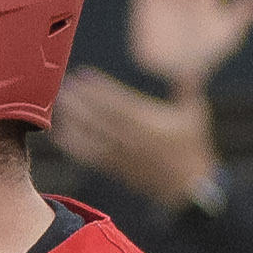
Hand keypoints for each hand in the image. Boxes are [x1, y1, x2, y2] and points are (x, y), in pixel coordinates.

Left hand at [48, 67, 220, 205]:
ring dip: (72, 119)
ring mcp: (119, 154)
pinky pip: (88, 156)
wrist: (186, 187)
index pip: (118, 101)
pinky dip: (72, 145)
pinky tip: (59, 134)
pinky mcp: (113, 168)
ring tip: (58, 104)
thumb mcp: (194, 114)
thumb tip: (190, 64)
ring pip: (90, 134)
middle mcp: (130, 137)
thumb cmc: (191, 147)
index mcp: (148, 122)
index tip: (83, 75)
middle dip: (80, 100)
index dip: (99, 88)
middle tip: (63, 85)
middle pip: (99, 116)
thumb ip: (187, 88)